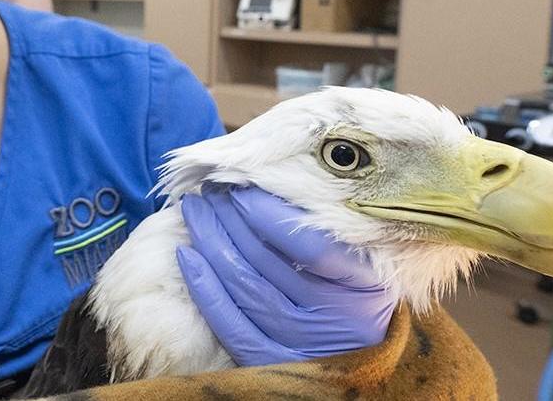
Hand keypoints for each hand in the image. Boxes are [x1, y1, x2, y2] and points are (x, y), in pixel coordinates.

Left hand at [176, 186, 396, 366]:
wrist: (361, 354)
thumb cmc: (358, 293)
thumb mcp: (362, 260)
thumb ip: (328, 231)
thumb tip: (267, 189)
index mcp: (366, 286)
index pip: (310, 246)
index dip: (269, 215)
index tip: (242, 188)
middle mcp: (337, 320)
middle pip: (268, 262)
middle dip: (231, 218)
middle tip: (210, 188)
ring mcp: (302, 346)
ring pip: (244, 287)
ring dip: (212, 242)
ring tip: (195, 210)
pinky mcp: (271, 364)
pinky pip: (229, 324)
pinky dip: (205, 288)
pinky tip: (186, 255)